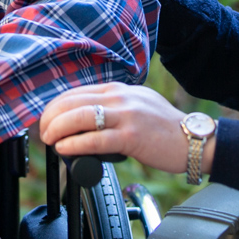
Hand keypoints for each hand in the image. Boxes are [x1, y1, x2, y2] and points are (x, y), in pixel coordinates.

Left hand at [38, 83, 212, 175]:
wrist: (194, 140)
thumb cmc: (165, 128)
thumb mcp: (137, 105)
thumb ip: (114, 107)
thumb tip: (85, 120)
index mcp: (119, 89)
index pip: (77, 92)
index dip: (55, 106)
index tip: (46, 120)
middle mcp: (120, 97)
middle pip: (73, 101)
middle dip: (50, 117)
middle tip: (43, 133)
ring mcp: (127, 115)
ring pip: (80, 116)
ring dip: (58, 128)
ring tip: (49, 140)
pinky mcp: (132, 136)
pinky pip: (96, 138)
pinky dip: (75, 143)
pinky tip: (64, 148)